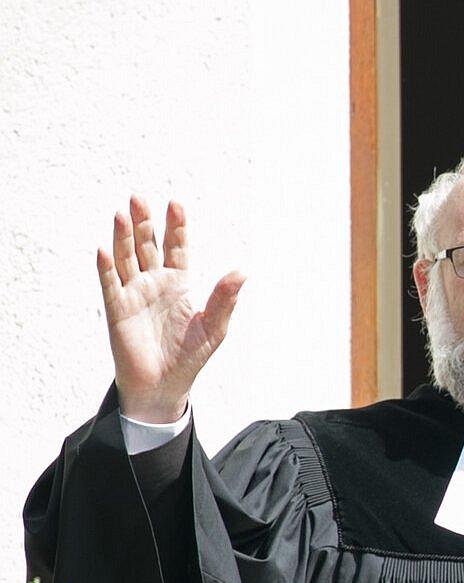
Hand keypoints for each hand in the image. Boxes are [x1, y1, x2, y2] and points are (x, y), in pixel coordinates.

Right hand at [98, 197, 246, 422]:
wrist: (165, 385)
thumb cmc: (190, 356)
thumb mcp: (214, 326)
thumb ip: (225, 298)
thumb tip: (243, 271)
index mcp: (179, 283)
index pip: (176, 248)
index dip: (176, 227)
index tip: (176, 204)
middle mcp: (154, 283)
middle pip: (146, 245)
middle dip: (144, 222)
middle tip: (139, 197)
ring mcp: (133, 294)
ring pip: (126, 258)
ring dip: (122, 237)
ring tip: (122, 213)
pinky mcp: (117, 310)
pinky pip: (110, 285)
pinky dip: (106, 268)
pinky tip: (103, 249)